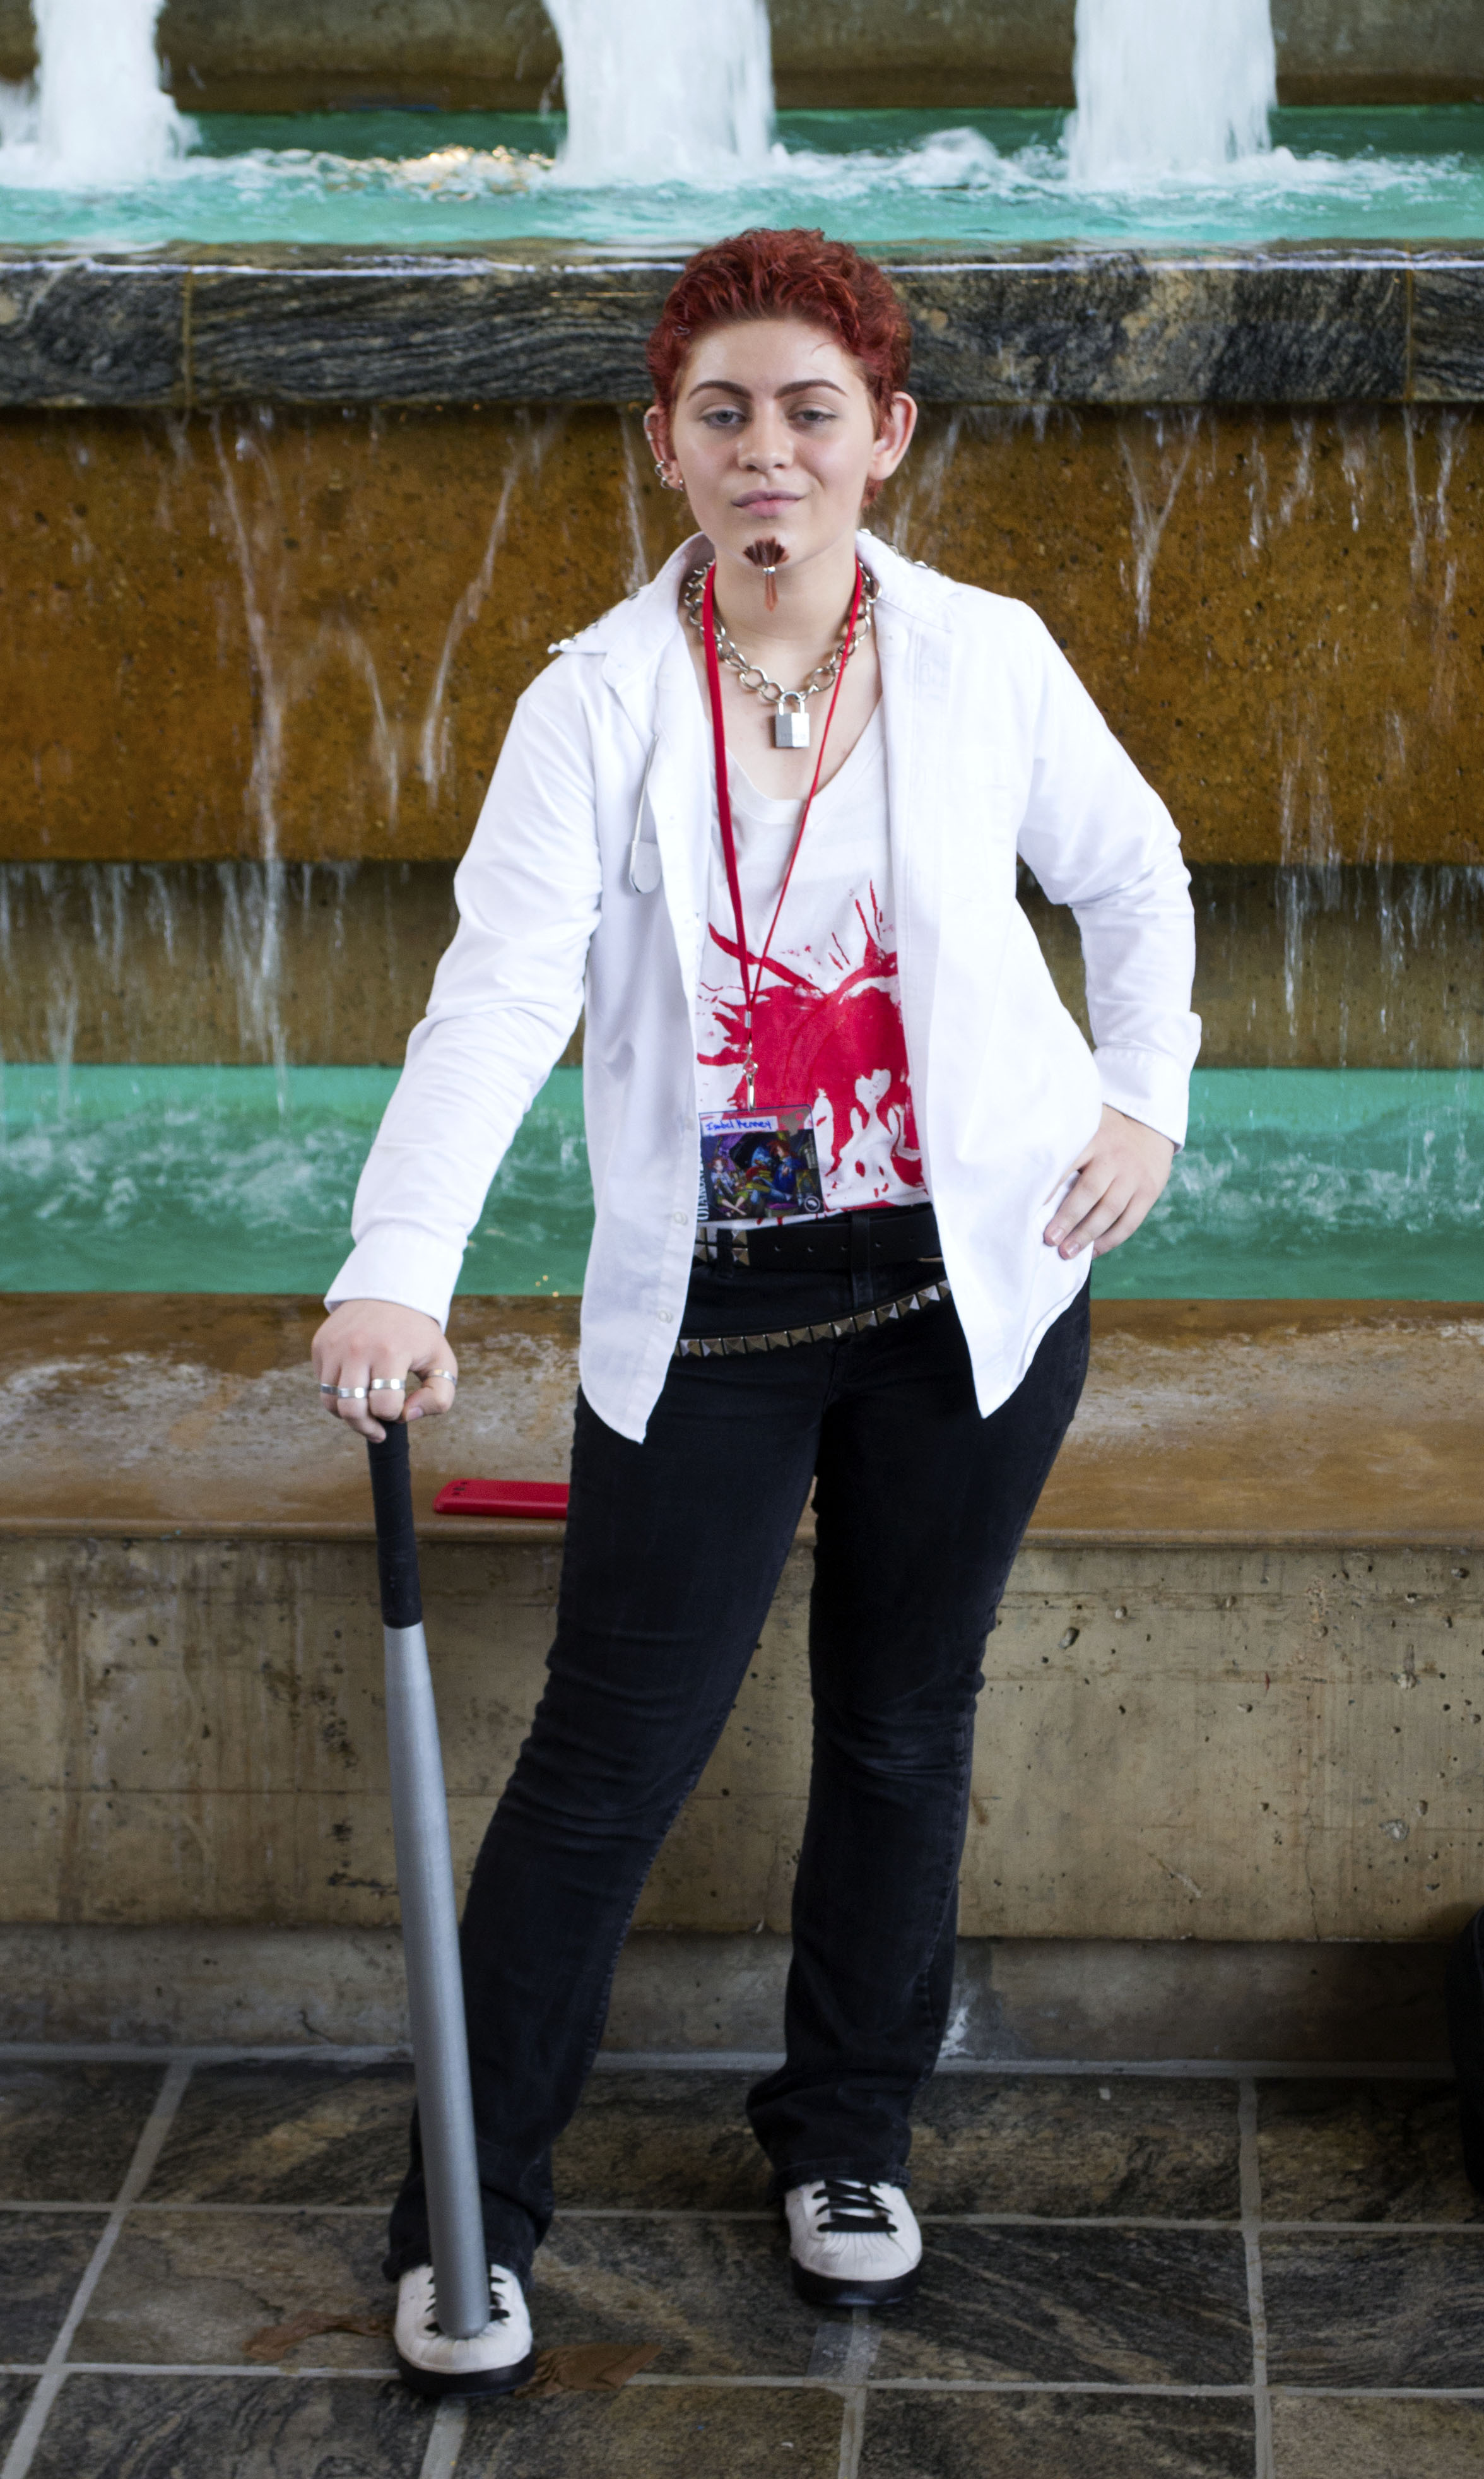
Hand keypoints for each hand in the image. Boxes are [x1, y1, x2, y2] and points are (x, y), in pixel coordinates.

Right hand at [311, 1300, 457, 1441]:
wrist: (390, 1292)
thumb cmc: (418, 1334)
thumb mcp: (442, 1362)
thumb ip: (438, 1398)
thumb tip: (406, 1417)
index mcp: (390, 1352)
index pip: (384, 1407)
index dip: (394, 1416)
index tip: (400, 1408)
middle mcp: (357, 1348)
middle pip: (350, 1410)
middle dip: (366, 1427)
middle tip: (378, 1428)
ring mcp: (334, 1345)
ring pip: (331, 1401)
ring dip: (348, 1413)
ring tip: (366, 1409)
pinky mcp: (321, 1344)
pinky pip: (323, 1383)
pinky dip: (338, 1392)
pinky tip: (356, 1384)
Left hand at [1044, 1105, 1174, 1260]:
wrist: (1150, 1131)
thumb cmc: (1104, 1135)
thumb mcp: (1086, 1127)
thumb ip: (1064, 1145)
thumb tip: (1025, 1174)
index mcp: (1093, 1138)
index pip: (1068, 1164)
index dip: (1049, 1188)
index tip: (1030, 1208)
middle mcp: (1115, 1156)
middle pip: (1089, 1192)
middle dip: (1067, 1218)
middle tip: (1049, 1239)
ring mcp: (1134, 1176)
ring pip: (1109, 1211)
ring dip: (1087, 1235)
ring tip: (1067, 1252)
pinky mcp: (1148, 1193)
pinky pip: (1129, 1222)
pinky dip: (1110, 1240)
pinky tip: (1093, 1251)